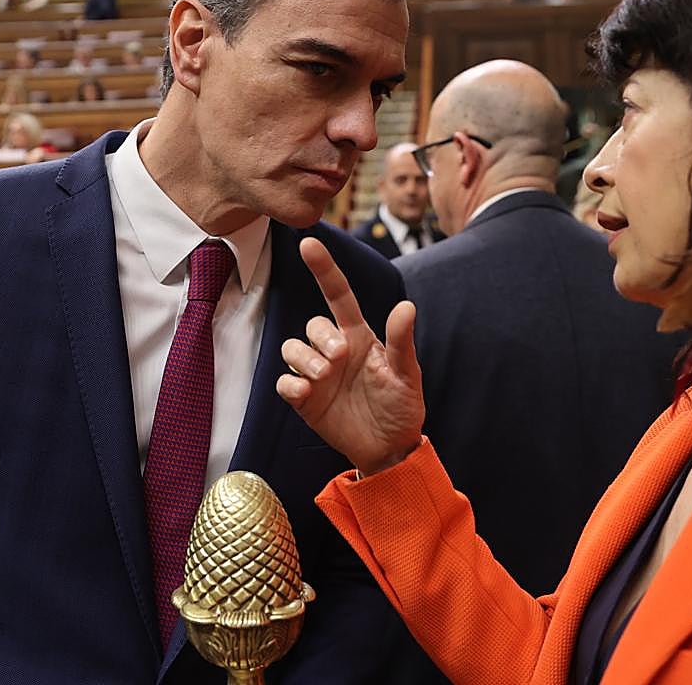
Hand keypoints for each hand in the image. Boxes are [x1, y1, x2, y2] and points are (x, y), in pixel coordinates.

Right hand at [277, 238, 423, 474]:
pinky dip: (290, 384)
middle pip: (312, 323)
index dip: (324, 269)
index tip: (308, 243)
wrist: (390, 448)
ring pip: (292, 348)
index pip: (338, 295)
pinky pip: (284, 382)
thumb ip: (402, 342)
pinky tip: (306, 393)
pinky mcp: (304, 399)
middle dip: (319, 335)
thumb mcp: (407, 374)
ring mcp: (317, 374)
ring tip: (325, 376)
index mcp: (359, 337)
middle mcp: (334, 350)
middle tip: (339, 356)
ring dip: (304, 358)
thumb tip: (406, 307)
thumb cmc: (402, 406)